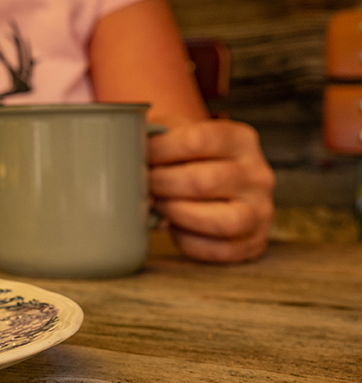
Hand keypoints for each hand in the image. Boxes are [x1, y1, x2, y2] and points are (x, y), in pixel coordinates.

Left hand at [147, 118, 274, 262]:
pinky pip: (218, 250)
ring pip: (220, 220)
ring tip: (158, 205)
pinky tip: (172, 226)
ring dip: (177, 214)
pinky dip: (188, 241)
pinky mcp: (253, 243)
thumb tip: (123, 143)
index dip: (159, 150)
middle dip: (162, 184)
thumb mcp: (179, 132)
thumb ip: (156, 134)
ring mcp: (260, 211)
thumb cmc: (188, 155)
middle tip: (142, 184)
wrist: (218, 179)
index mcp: (240, 139)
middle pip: (204, 181)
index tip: (139, 154)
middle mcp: (257, 175)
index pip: (197, 141)